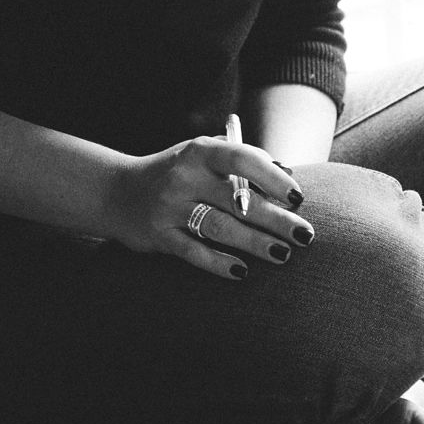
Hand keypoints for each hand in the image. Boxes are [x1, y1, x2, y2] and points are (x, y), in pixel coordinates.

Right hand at [106, 133, 312, 280]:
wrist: (116, 192)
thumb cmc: (179, 173)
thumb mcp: (204, 156)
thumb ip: (243, 161)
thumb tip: (289, 174)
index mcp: (200, 152)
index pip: (241, 159)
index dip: (272, 178)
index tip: (298, 197)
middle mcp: (184, 177)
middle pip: (238, 200)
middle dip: (276, 220)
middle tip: (306, 235)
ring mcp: (170, 207)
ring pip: (220, 228)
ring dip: (255, 243)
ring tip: (283, 254)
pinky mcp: (160, 236)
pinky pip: (193, 252)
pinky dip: (218, 263)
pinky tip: (241, 272)